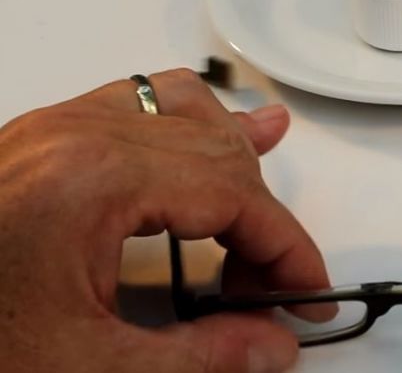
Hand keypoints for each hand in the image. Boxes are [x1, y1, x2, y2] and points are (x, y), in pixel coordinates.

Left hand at [0, 69, 330, 372]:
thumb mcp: (85, 371)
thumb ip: (198, 360)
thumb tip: (272, 346)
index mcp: (91, 181)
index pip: (234, 195)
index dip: (287, 247)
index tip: (307, 290)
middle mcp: (77, 135)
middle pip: (219, 154)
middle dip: (264, 221)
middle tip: (276, 285)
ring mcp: (59, 127)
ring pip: (187, 112)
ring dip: (237, 163)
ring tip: (266, 206)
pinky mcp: (49, 137)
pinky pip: (143, 100)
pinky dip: (193, 119)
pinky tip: (220, 124)